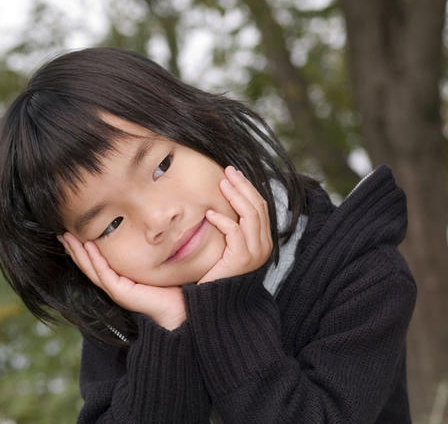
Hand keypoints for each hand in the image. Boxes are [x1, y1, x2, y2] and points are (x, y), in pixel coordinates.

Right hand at [58, 233, 186, 330]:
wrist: (179, 309)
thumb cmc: (169, 288)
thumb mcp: (151, 267)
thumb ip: (143, 255)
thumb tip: (146, 233)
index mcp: (117, 281)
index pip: (94, 263)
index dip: (81, 249)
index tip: (71, 233)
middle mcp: (113, 286)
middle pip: (86, 265)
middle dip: (73, 249)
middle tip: (61, 233)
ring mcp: (115, 290)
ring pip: (90, 268)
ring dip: (78, 252)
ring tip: (67, 237)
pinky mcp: (121, 292)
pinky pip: (104, 273)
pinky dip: (95, 259)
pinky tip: (88, 246)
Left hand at [198, 166, 272, 283]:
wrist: (216, 303)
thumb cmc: (218, 273)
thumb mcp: (228, 246)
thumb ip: (232, 228)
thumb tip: (222, 203)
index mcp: (263, 241)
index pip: (260, 207)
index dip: (248, 188)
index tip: (233, 174)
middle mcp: (264, 246)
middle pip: (258, 206)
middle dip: (243, 185)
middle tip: (227, 171)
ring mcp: (255, 253)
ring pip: (250, 215)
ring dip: (235, 196)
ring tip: (221, 184)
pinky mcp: (242, 260)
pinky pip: (235, 233)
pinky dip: (223, 221)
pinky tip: (210, 214)